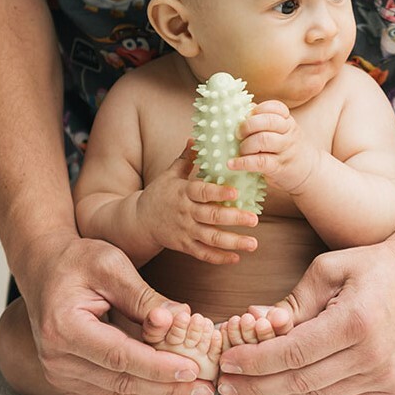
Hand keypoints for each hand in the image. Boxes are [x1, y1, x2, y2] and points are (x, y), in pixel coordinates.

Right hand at [13, 231, 215, 394]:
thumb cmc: (77, 259)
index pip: (120, 356)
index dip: (158, 367)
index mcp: (65, 327)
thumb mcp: (112, 265)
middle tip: (204, 391)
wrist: (43, 266)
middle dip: (167, 392)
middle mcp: (57, 358)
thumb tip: (179, 317)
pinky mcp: (67, 379)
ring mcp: (59, 373)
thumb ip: (144, 295)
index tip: (192, 370)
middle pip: (120, 385)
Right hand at [136, 144, 259, 263]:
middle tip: (254, 219)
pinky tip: (236, 257)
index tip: (236, 192)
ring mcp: (185, 231)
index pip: (202, 192)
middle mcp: (185, 213)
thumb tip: (195, 137)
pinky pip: (203, 254)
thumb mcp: (170, 174)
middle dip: (234, 219)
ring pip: (211, 239)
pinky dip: (219, 257)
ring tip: (253, 243)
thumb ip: (186, 158)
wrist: (139, 220)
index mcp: (183, 192)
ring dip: (233, 242)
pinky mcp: (184, 246)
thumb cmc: (159, 193)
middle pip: (211, 217)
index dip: (218, 193)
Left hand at [216, 234, 394, 394]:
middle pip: (301, 383)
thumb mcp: (330, 268)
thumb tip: (256, 321)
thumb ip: (295, 301)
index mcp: (356, 321)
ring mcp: (386, 377)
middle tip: (226, 386)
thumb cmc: (376, 263)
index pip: (293, 353)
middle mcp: (373, 356)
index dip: (255, 362)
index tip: (227, 361)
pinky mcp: (392, 387)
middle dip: (257, 387)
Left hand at [229, 101, 318, 194]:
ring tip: (240, 150)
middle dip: (248, 125)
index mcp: (288, 122)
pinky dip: (243, 162)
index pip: (275, 107)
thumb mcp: (283, 132)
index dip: (258, 110)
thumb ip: (265, 121)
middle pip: (268, 121)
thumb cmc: (288, 149)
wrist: (310, 173)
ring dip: (246, 145)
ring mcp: (286, 150)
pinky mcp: (279, 168)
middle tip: (238, 133)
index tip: (247, 115)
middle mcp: (289, 134)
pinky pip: (260, 162)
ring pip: (263, 140)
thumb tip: (242, 111)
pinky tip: (232, 164)